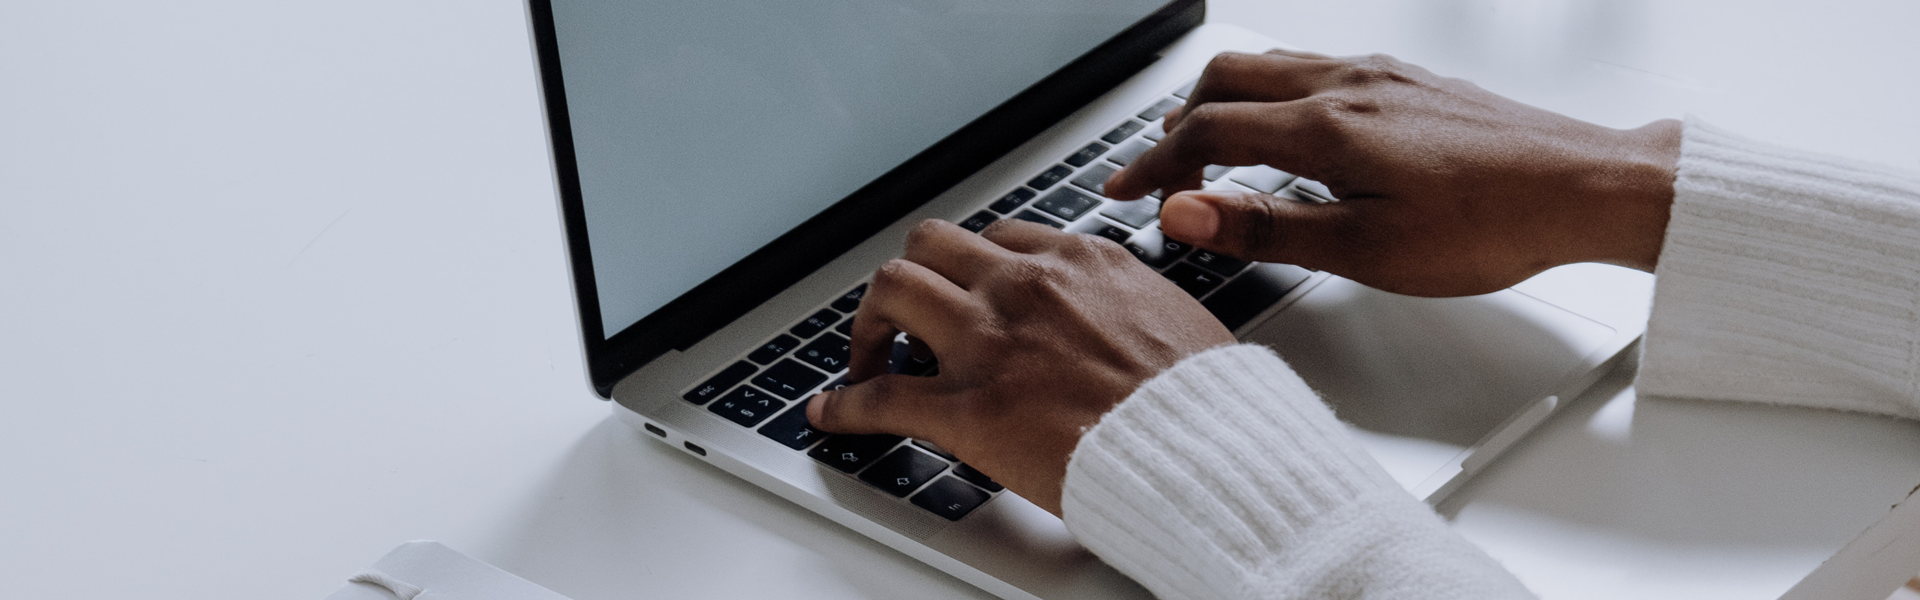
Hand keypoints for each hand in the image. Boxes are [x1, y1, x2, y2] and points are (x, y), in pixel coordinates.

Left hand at [806, 219, 1234, 514]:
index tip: (961, 291)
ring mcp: (990, 343)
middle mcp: (1025, 287)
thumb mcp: (1172, 318)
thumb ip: (1125, 305)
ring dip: (868, 325)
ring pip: (891, 291)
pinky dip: (844, 404)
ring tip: (865, 358)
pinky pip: (880, 396)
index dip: (968, 269)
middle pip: (930, 247)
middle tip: (903, 319)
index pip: (997, 238)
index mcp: (1079, 262)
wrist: (1210, 452)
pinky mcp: (967, 408)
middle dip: (909, 280)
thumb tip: (1120, 317)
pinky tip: (831, 414)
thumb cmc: (1206, 402)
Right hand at [1105, 50, 1682, 296]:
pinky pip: (1313, 67)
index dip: (1152, 167)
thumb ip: (1266, 227)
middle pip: (1225, 81)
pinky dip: (1271, 93)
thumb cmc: (1490, 227)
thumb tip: (1184, 215)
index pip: (1206, 134)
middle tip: (1158, 175)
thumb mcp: (1366, 251)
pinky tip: (1289, 129)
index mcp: (1327, 129)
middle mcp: (1346, 85)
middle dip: (1176, 126)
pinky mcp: (1408, 78)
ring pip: (1269, 66)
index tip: (1122, 194)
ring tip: (1206, 149)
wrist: (1586, 186)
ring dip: (1221, 103)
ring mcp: (1379, 74)